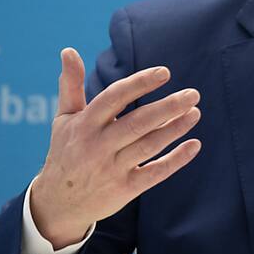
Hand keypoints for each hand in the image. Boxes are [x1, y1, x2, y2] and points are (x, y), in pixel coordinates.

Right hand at [30, 48, 201, 248]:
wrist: (58, 203)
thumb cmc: (66, 150)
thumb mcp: (64, 118)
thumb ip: (71, 85)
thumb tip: (68, 50)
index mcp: (84, 124)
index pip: (115, 98)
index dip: (140, 83)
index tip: (165, 72)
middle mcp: (98, 145)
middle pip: (138, 122)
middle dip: (168, 107)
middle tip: (193, 94)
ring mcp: (112, 168)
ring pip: (149, 146)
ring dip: (175, 129)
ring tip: (195, 112)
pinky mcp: (125, 189)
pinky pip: (155, 173)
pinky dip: (176, 160)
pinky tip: (194, 144)